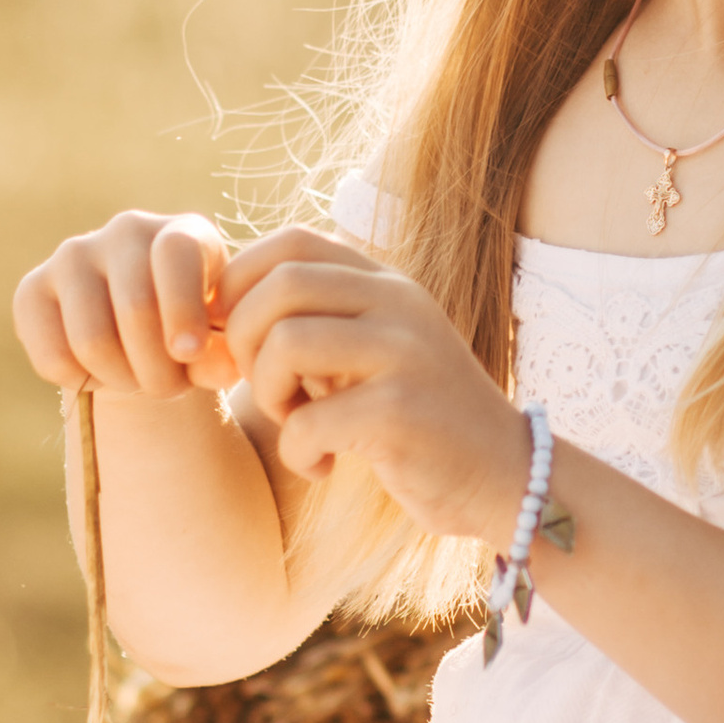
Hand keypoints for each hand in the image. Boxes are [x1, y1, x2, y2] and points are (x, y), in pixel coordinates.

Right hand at [12, 213, 241, 399]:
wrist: (137, 338)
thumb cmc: (188, 334)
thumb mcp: (215, 343)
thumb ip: (221, 355)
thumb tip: (223, 367)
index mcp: (182, 231)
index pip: (175, 254)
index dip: (182, 309)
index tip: (188, 354)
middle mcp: (126, 231)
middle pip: (135, 307)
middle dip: (158, 368)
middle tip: (169, 389)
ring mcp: (73, 255)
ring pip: (92, 339)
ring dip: (122, 380)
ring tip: (139, 382)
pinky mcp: (32, 290)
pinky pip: (53, 356)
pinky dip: (82, 381)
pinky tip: (100, 373)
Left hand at [215, 230, 535, 545]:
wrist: (503, 479)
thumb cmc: (417, 424)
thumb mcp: (373, 354)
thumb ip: (319, 321)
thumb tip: (220, 304)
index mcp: (389, 284)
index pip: (292, 242)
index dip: (242, 284)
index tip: (238, 339)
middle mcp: (400, 305)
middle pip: (279, 286)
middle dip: (243, 342)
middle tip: (266, 389)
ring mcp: (406, 354)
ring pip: (285, 343)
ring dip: (267, 394)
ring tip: (294, 423)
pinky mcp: (402, 413)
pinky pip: (307, 422)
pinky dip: (295, 452)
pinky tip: (321, 466)